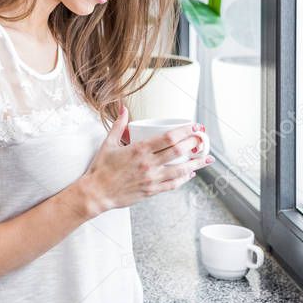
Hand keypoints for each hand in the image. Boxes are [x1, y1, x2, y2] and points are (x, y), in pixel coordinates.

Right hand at [78, 107, 213, 215]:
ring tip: (206, 158)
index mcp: (139, 150)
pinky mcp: (151, 191)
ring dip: (196, 163)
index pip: (168, 137)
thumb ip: (119, 125)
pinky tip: (190, 174)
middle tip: (202, 139)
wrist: (97, 192)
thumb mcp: (109, 143)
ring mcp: (151, 178)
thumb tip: (124, 109)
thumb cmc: (101, 169)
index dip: (185, 131)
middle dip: (194, 144)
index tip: (194, 127)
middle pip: (178, 151)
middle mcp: (148, 164)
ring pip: (181, 170)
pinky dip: (184, 178)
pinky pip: (173, 184)